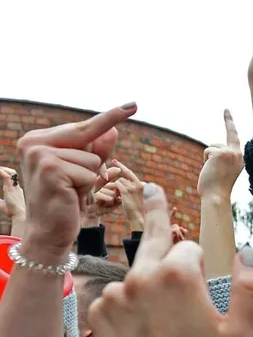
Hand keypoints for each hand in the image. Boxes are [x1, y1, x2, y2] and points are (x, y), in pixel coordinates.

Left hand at [0, 167, 25, 221]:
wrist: (20, 215)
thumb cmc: (12, 212)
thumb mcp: (2, 205)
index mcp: (16, 190)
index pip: (12, 179)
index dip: (6, 174)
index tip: (0, 173)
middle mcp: (16, 187)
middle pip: (13, 173)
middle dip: (5, 169)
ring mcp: (14, 187)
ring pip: (11, 173)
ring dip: (3, 169)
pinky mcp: (11, 188)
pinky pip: (6, 176)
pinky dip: (1, 173)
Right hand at [16, 104, 135, 262]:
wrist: (48, 232)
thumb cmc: (66, 200)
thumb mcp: (84, 171)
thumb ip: (97, 149)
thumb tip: (113, 129)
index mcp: (37, 139)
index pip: (83, 126)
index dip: (111, 117)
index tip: (135, 104)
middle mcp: (34, 142)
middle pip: (89, 138)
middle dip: (95, 159)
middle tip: (77, 183)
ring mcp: (41, 154)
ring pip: (94, 159)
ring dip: (89, 178)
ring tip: (70, 192)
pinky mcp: (52, 169)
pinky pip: (91, 173)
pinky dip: (87, 188)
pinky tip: (69, 196)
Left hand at [88, 184, 252, 336]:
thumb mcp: (242, 327)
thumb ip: (248, 283)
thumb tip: (248, 250)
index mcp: (178, 273)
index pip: (188, 246)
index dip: (198, 264)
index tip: (202, 284)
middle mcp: (141, 276)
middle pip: (151, 236)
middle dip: (155, 212)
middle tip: (152, 189)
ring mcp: (116, 294)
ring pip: (136, 274)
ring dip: (148, 286)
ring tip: (161, 320)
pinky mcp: (98, 312)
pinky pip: (116, 296)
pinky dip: (128, 305)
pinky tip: (142, 329)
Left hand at [111, 159, 145, 230]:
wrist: (138, 217)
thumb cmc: (137, 210)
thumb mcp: (136, 197)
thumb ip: (132, 188)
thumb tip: (123, 181)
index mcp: (142, 185)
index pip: (130, 173)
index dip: (121, 166)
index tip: (114, 161)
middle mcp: (139, 184)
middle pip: (123, 178)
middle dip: (119, 184)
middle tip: (118, 191)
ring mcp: (133, 187)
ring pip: (120, 181)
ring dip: (117, 188)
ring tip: (121, 198)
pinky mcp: (127, 190)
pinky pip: (117, 185)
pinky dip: (115, 190)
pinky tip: (118, 198)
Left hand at [198, 109, 244, 199]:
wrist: (216, 196)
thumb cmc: (216, 188)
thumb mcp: (222, 171)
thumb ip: (221, 159)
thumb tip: (212, 155)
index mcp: (240, 159)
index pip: (235, 138)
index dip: (230, 123)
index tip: (226, 111)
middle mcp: (238, 154)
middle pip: (225, 138)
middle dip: (227, 123)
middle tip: (227, 109)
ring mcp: (230, 153)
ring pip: (212, 147)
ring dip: (208, 158)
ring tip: (212, 171)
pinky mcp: (221, 153)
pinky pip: (207, 151)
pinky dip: (205, 160)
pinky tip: (210, 169)